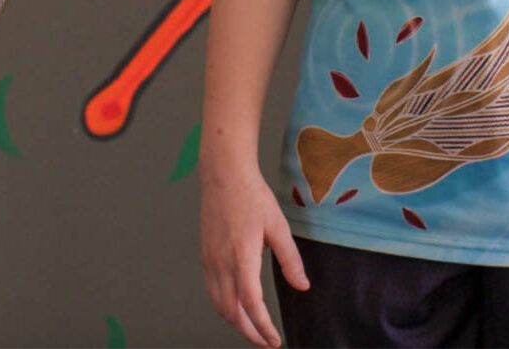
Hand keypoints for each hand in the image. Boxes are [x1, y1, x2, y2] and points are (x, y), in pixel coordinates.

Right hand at [200, 159, 306, 348]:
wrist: (223, 175)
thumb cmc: (251, 196)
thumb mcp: (278, 226)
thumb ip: (290, 259)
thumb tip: (302, 286)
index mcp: (242, 256)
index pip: (251, 304)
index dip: (263, 327)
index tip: (275, 340)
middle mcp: (221, 262)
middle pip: (232, 311)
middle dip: (249, 333)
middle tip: (267, 342)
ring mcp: (210, 260)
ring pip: (219, 304)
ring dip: (236, 323)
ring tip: (254, 331)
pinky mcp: (205, 256)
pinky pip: (212, 291)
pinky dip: (224, 307)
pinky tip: (236, 308)